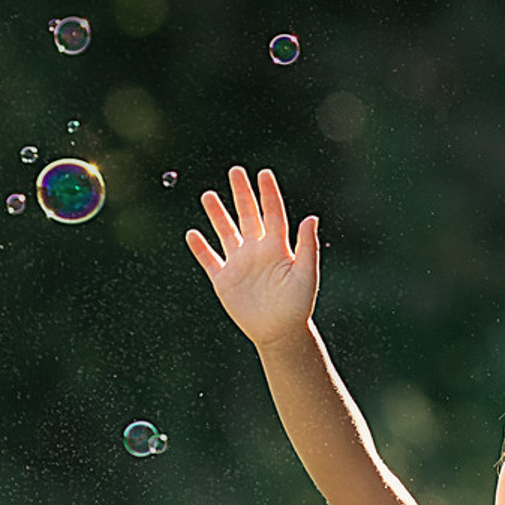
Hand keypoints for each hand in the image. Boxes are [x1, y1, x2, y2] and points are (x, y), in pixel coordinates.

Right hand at [187, 166, 318, 345]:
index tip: (263, 173)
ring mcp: (240, 264)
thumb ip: (308, 246)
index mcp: (278, 247)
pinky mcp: (224, 280)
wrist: (281, 332)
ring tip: (208, 195)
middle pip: (247, 216)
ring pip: (226, 232)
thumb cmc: (298, 305)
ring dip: (218, 214)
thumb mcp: (306, 275)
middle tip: (235, 171)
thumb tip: (311, 218)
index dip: (268, 194)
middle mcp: (257, 251)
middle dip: (241, 194)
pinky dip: (200, 248)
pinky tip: (192, 234)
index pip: (272, 213)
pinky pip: (209, 260)